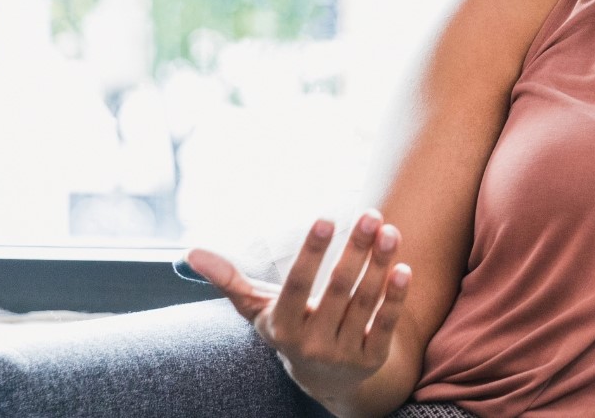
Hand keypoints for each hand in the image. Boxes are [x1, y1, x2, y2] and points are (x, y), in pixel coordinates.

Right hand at [185, 209, 411, 405]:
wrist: (325, 379)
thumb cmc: (291, 328)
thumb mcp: (260, 310)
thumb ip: (230, 281)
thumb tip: (190, 253)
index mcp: (283, 326)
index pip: (297, 286)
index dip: (311, 253)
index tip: (325, 219)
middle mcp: (311, 342)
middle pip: (338, 289)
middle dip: (355, 250)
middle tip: (370, 214)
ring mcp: (343, 353)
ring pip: (364, 302)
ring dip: (379, 264)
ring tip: (388, 230)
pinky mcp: (371, 358)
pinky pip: (385, 324)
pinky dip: (395, 297)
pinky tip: (403, 267)